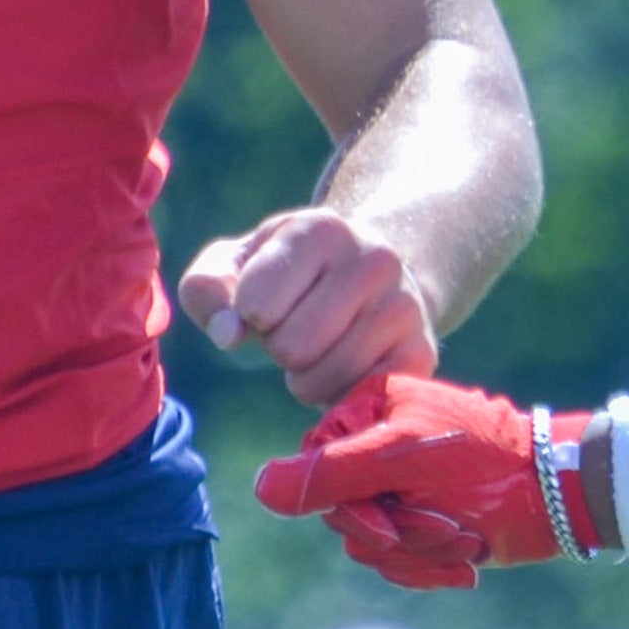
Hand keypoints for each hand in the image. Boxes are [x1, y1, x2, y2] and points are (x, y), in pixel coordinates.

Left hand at [178, 207, 436, 405]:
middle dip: (281, 349)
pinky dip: (339, 399)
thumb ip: (207, 289)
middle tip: (300, 329)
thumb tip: (228, 334)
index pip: (255, 304)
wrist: (371, 280)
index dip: (250, 315)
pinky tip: (348, 371)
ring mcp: (405, 305)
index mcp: (322, 227)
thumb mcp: (237, 266)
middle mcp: (374, 258)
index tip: (268, 302)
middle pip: (290, 347)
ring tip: (323, 349)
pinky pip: (358, 400)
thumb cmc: (287, 276)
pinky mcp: (421, 353)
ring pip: (323, 378)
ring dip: (307, 379)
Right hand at [253, 375, 599, 588]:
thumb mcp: (403, 458)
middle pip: (340, 512)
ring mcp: (399, 487)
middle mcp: (376, 447)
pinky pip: (395, 562)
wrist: (556, 493)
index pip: (315, 465)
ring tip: (461, 539)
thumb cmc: (483, 460)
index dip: (346, 503)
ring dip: (416, 552)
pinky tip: (467, 560)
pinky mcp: (421, 523)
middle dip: (392, 532)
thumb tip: (262, 489)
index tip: (385, 517)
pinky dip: (429, 568)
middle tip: (440, 526)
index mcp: (367, 410)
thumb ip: (334, 473)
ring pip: (367, 544)